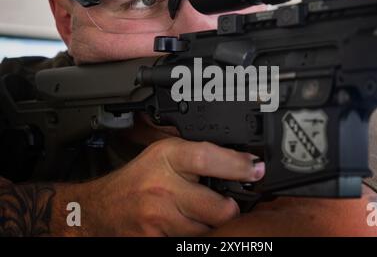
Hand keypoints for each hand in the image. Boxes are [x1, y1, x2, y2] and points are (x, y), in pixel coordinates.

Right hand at [76, 137, 264, 235]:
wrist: (100, 209)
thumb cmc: (137, 179)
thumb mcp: (164, 154)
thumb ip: (198, 154)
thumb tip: (241, 162)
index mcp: (166, 158)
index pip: (208, 158)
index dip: (237, 166)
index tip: (256, 170)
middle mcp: (162, 187)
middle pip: (219, 208)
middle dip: (229, 209)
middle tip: (225, 203)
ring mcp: (158, 219)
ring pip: (208, 231)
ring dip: (210, 224)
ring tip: (196, 212)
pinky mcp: (155, 241)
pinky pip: (190, 242)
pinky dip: (194, 235)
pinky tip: (182, 223)